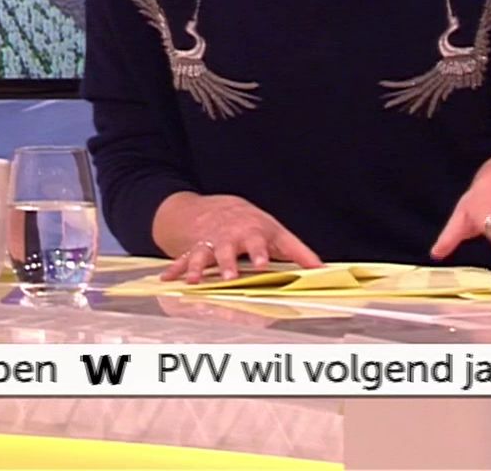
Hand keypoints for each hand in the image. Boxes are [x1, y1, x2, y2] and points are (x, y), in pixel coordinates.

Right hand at [159, 194, 321, 282]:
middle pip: (227, 250)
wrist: (218, 208)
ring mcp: (209, 243)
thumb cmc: (252, 224)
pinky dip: (175, 269)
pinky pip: (182, 259)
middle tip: (228, 276)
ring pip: (202, 254)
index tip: (263, 264)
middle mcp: (229, 237)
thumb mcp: (276, 232)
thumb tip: (323, 269)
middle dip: (226, 263)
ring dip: (197, 267)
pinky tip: (167, 280)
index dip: (260, 253)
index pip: (257, 242)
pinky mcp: (194, 249)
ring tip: (194, 281)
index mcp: (251, 232)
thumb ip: (298, 252)